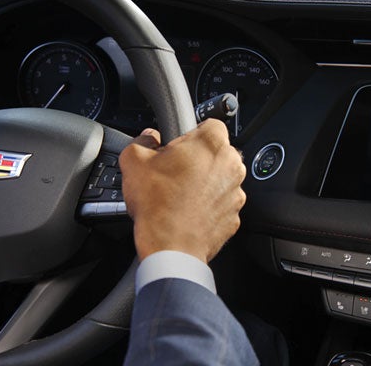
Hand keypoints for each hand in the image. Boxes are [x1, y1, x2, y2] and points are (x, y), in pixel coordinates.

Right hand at [119, 119, 245, 263]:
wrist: (170, 247)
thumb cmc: (157, 205)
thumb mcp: (134, 161)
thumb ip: (142, 141)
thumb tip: (147, 138)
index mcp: (211, 143)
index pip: (210, 123)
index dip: (191, 133)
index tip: (178, 145)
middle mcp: (231, 164)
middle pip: (217, 152)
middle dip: (198, 159)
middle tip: (175, 171)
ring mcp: (236, 192)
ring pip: (221, 179)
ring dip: (205, 183)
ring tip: (179, 194)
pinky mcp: (234, 216)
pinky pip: (221, 203)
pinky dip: (208, 206)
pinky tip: (188, 211)